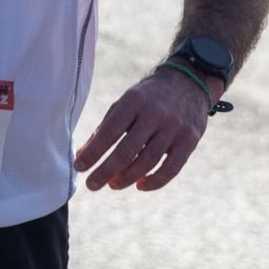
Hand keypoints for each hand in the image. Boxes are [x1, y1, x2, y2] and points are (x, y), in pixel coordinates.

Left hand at [73, 68, 210, 191]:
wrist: (188, 83)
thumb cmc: (147, 98)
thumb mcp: (124, 103)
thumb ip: (105, 128)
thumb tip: (82, 154)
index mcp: (133, 102)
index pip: (109, 132)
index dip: (93, 152)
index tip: (78, 167)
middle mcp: (154, 114)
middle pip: (127, 150)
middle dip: (106, 170)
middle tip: (92, 185)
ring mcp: (174, 128)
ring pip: (148, 161)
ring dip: (127, 177)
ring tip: (112, 185)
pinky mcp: (190, 141)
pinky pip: (172, 168)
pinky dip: (155, 181)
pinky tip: (139, 186)